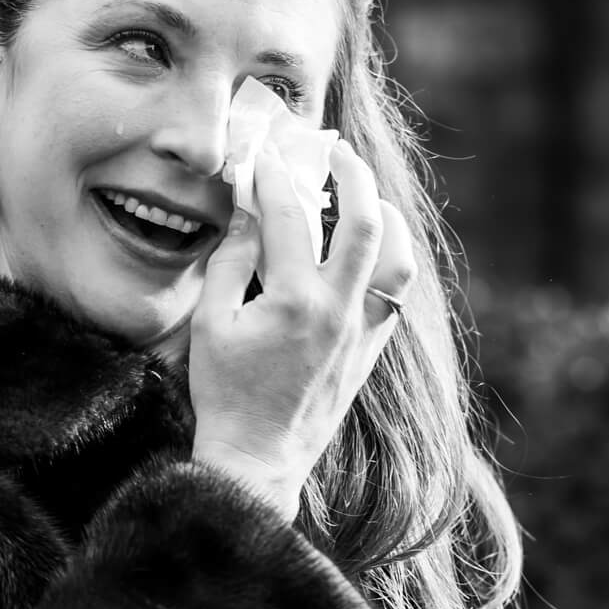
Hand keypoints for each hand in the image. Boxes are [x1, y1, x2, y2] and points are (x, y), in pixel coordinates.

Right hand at [189, 137, 416, 518]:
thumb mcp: (211, 322)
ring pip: (397, 256)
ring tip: (363, 194)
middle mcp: (339, 310)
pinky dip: (389, 258)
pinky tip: (370, 245)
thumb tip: (249, 210)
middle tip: (334, 152)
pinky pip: (395, 291)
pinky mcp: (371, 347)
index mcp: (294, 300)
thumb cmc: (226, 391)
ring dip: (385, 216)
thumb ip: (231, 260)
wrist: (259, 457)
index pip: (291, 215)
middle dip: (351, 176)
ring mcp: (363, 330)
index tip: (265, 155)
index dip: (275, 176)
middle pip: (365, 222)